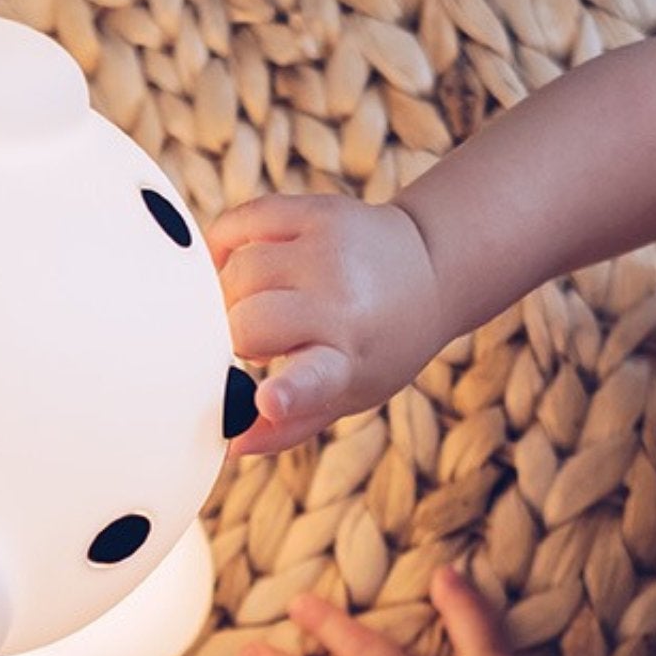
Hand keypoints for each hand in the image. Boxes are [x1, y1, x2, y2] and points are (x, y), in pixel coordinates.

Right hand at [209, 193, 446, 456]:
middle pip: (247, 322)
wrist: (429, 271)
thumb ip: (289, 424)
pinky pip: (241, 221)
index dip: (286, 393)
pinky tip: (235, 262)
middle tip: (254, 341)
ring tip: (258, 303)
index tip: (268, 400)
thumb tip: (233, 444)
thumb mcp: (349, 392)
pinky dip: (226, 243)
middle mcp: (342, 303)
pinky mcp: (318, 211)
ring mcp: (330, 252)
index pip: (313, 381)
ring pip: (237, 272)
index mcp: (349, 360)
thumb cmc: (379, 344)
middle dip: (235, 336)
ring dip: (230, 294)